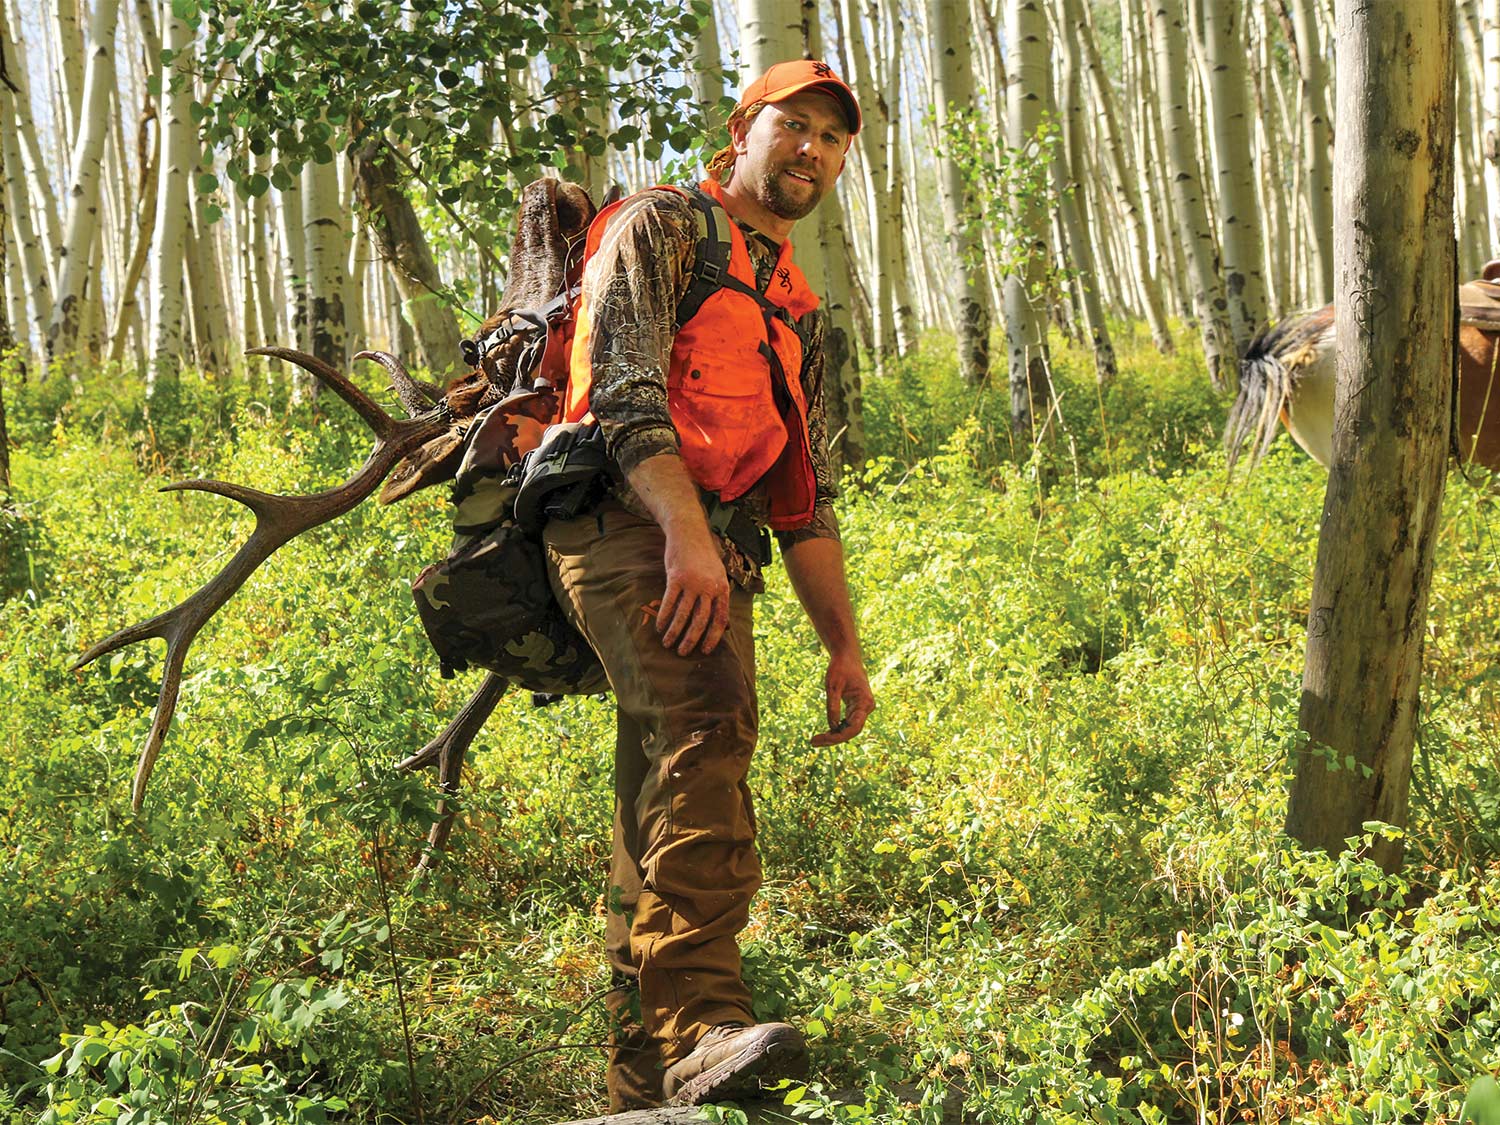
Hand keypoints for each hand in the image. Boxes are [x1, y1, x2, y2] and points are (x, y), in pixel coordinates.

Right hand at [658, 526, 730, 654]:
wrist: (689, 533)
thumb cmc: (704, 557)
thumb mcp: (719, 575)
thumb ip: (720, 598)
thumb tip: (725, 625)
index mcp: (722, 588)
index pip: (720, 619)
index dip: (713, 637)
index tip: (706, 650)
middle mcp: (709, 587)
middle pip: (701, 620)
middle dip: (692, 640)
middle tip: (684, 653)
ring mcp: (692, 582)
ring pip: (683, 614)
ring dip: (675, 632)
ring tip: (668, 644)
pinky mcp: (676, 578)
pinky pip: (669, 602)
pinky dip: (664, 617)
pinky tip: (660, 627)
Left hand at [811, 648, 873, 744]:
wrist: (847, 657)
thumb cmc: (840, 668)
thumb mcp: (832, 686)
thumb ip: (832, 706)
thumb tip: (832, 727)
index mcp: (864, 702)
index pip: (854, 727)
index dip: (839, 737)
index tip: (823, 739)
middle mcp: (866, 708)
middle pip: (851, 731)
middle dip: (833, 739)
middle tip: (813, 742)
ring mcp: (862, 709)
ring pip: (849, 729)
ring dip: (833, 736)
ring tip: (815, 740)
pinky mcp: (856, 709)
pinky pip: (847, 723)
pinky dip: (836, 729)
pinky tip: (824, 734)